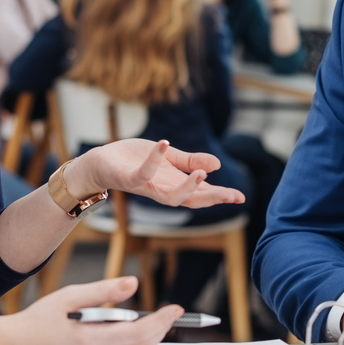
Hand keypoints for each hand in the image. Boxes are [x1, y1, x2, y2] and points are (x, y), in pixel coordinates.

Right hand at [3, 277, 180, 344]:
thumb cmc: (36, 320)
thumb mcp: (69, 296)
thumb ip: (103, 291)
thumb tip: (133, 284)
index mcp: (90, 340)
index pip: (138, 332)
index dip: (161, 320)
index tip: (175, 309)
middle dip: (162, 329)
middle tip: (175, 314)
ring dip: (156, 344)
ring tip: (168, 328)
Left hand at [71, 138, 245, 207]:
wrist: (102, 162)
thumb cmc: (134, 160)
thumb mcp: (169, 159)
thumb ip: (191, 162)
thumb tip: (217, 166)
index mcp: (174, 184)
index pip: (202, 194)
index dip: (221, 196)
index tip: (241, 197)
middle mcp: (163, 190)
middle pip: (191, 200)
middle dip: (212, 198)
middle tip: (232, 196)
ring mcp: (147, 186)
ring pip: (170, 196)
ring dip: (187, 187)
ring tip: (202, 175)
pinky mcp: (129, 178)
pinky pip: (143, 172)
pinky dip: (154, 159)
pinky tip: (165, 144)